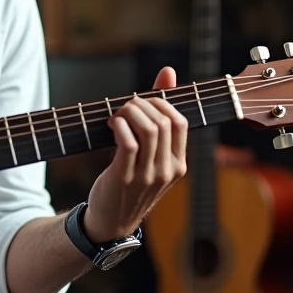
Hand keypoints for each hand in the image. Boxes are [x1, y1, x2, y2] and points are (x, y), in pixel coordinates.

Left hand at [84, 66, 187, 243]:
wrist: (112, 221)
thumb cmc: (131, 181)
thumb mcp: (151, 153)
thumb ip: (160, 114)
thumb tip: (168, 71)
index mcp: (179, 164)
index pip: (181, 122)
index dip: (162, 102)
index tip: (143, 101)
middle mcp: (167, 170)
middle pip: (164, 122)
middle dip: (142, 104)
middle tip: (125, 106)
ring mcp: (147, 176)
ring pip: (149, 129)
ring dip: (129, 112)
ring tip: (118, 114)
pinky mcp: (125, 178)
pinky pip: (128, 142)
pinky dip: (119, 125)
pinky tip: (111, 124)